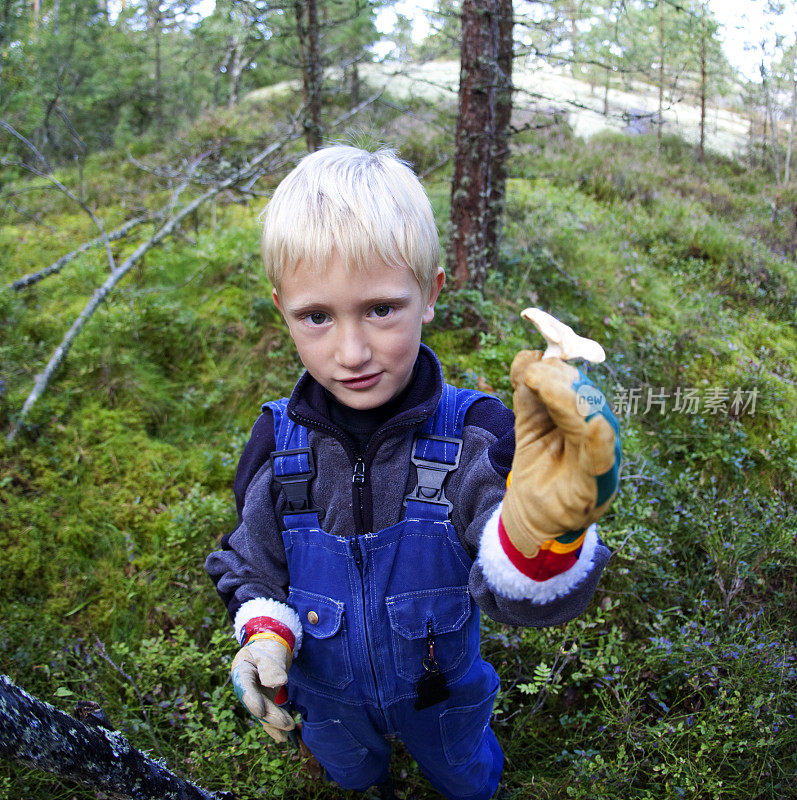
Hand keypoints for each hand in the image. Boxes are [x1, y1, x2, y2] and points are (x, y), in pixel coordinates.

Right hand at [230, 636, 294, 742]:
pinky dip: (275, 725)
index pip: (245, 688)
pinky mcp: (264, 699)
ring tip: (288, 732)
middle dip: (272, 716)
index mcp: (242, 671)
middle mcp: (245, 687)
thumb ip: (271, 667)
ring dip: (275, 723)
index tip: (261, 712)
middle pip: (257, 704)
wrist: (271, 646)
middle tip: (287, 724)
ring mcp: (254, 694)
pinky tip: (282, 737)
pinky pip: (268, 714)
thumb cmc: (269, 646)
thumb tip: (278, 683)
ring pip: (263, 712)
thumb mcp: (269, 652)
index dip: (252, 701)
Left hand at [501, 350, 619, 557]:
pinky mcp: (596, 486)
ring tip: (539, 383)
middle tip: (533, 373)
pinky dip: (599, 439)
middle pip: (589, 399)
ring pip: (594, 421)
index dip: (560, 368)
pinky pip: (602, 458)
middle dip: (561, 381)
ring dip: (568, 399)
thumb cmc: (538, 467)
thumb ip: (529, 394)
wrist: (530, 514)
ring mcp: (602, 460)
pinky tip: (592, 424)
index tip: (534, 359)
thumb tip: (527, 355)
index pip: (579, 386)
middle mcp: (600, 435)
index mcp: (586, 418)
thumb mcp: (529, 425)